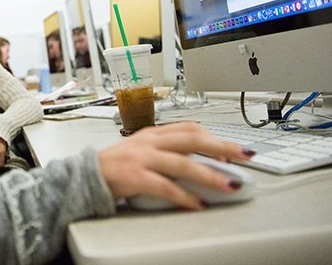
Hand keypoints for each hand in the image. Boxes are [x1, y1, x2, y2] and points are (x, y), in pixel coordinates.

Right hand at [96, 122, 254, 209]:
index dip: (213, 136)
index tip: (232, 148)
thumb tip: (202, 164)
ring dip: (209, 175)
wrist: (87, 175)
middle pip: (191, 138)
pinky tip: (197, 204)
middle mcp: (149, 142)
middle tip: (244, 156)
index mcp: (152, 133)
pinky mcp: (134, 176)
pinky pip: (165, 186)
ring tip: (228, 185)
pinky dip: (184, 196)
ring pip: (182, 163)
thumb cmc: (117, 166)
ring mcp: (141, 158)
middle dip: (222, 147)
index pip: (188, 127)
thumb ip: (168, 153)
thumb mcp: (142, 151)